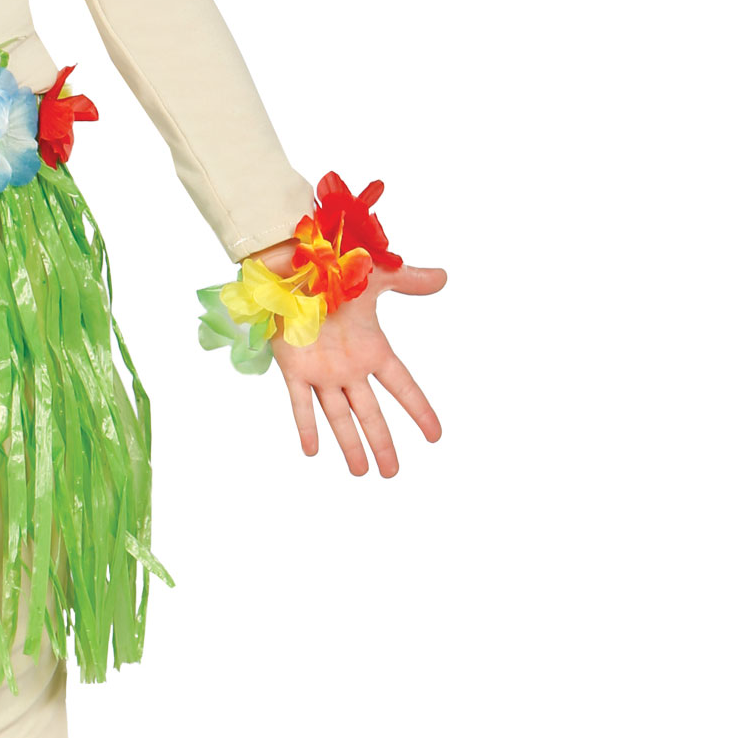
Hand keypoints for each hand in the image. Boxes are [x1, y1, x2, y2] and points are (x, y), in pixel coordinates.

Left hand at [261, 253, 446, 477]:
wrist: (292, 263)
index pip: (402, 386)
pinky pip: (300, 403)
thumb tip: (444, 277)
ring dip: (349, 444)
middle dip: (382, 444)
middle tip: (392, 474)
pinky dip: (306, 425)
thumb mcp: (377, 277)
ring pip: (338, 416)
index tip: (436, 436)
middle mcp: (349, 367)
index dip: (419, 410)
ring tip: (360, 473)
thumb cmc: (334, 267)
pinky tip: (312, 450)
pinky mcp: (293, 368)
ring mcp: (321, 371)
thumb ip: (408, 281)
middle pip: (370, 413)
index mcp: (372, 349)